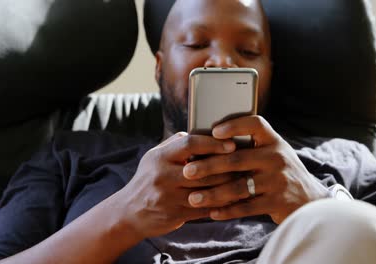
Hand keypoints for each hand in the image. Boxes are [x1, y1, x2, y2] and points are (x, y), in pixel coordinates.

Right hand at [115, 132, 236, 239]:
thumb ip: (175, 144)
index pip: (189, 144)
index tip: (231, 144)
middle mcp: (163, 176)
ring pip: (207, 191)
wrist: (129, 213)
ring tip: (245, 180)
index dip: (212, 143)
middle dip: (227, 166)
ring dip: (228, 186)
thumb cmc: (148, 179)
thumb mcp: (154, 157)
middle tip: (246, 163)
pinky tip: (233, 199)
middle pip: (203, 170)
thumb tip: (201, 131)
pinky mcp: (175, 214)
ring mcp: (169, 197)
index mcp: (159, 158)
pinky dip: (221, 204)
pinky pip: (205, 209)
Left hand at [182, 116, 329, 223]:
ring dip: (213, 193)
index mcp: (273, 141)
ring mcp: (278, 180)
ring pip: (239, 186)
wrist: (310, 201)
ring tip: (193, 198)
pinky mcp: (277, 202)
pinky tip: (212, 212)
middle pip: (237, 159)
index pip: (255, 124)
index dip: (235, 126)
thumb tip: (208, 143)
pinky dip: (228, 210)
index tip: (214, 131)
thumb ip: (249, 148)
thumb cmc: (280, 173)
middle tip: (187, 171)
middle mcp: (276, 158)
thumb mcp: (272, 153)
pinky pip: (247, 207)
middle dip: (209, 166)